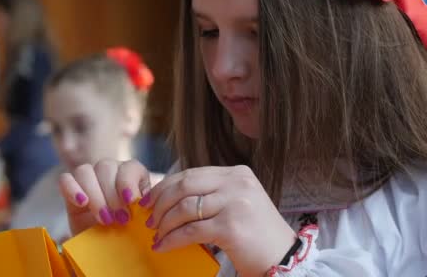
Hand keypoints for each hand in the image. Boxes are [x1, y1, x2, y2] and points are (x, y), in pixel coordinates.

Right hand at [58, 159, 151, 234]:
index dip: (129, 182)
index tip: (131, 202)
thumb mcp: (141, 221)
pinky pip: (65, 179)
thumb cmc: (127, 234)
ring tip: (105, 220)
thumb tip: (145, 204)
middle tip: (120, 219)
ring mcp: (88, 178)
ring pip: (85, 171)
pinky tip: (82, 204)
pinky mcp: (70, 189)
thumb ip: (144, 210)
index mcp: (131, 174)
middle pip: (106, 167)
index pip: (129, 166)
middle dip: (113, 195)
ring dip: (95, 196)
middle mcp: (109, 171)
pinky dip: (72, 190)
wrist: (105, 249)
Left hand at [143, 166, 295, 276]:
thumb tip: (168, 198)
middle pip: (184, 186)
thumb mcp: (236, 203)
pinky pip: (190, 231)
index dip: (165, 186)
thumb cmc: (255, 235)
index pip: (191, 174)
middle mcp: (237, 183)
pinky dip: (172, 239)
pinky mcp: (231, 226)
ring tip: (156, 234)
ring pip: (184, 208)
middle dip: (160, 202)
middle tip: (148, 218)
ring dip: (164, 223)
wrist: (283, 258)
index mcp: (237, 174)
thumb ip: (211, 194)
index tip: (149, 200)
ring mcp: (235, 203)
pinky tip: (163, 245)